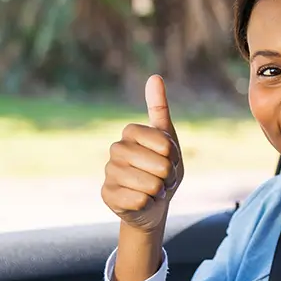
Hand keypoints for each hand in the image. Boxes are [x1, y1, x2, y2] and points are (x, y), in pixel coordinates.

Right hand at [102, 75, 183, 232]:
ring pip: (150, 185)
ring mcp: (109, 172)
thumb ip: (159, 109)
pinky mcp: (106, 194)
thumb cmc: (162, 168)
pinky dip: (148, 203)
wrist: (152, 203)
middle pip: (160, 166)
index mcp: (130, 132)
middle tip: (162, 179)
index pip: (166, 145)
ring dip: (159, 191)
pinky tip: (141, 201)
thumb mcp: (167, 139)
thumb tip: (154, 77)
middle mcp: (115, 149)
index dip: (174, 157)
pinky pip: (139, 200)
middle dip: (168, 177)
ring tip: (153, 189)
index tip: (169, 160)